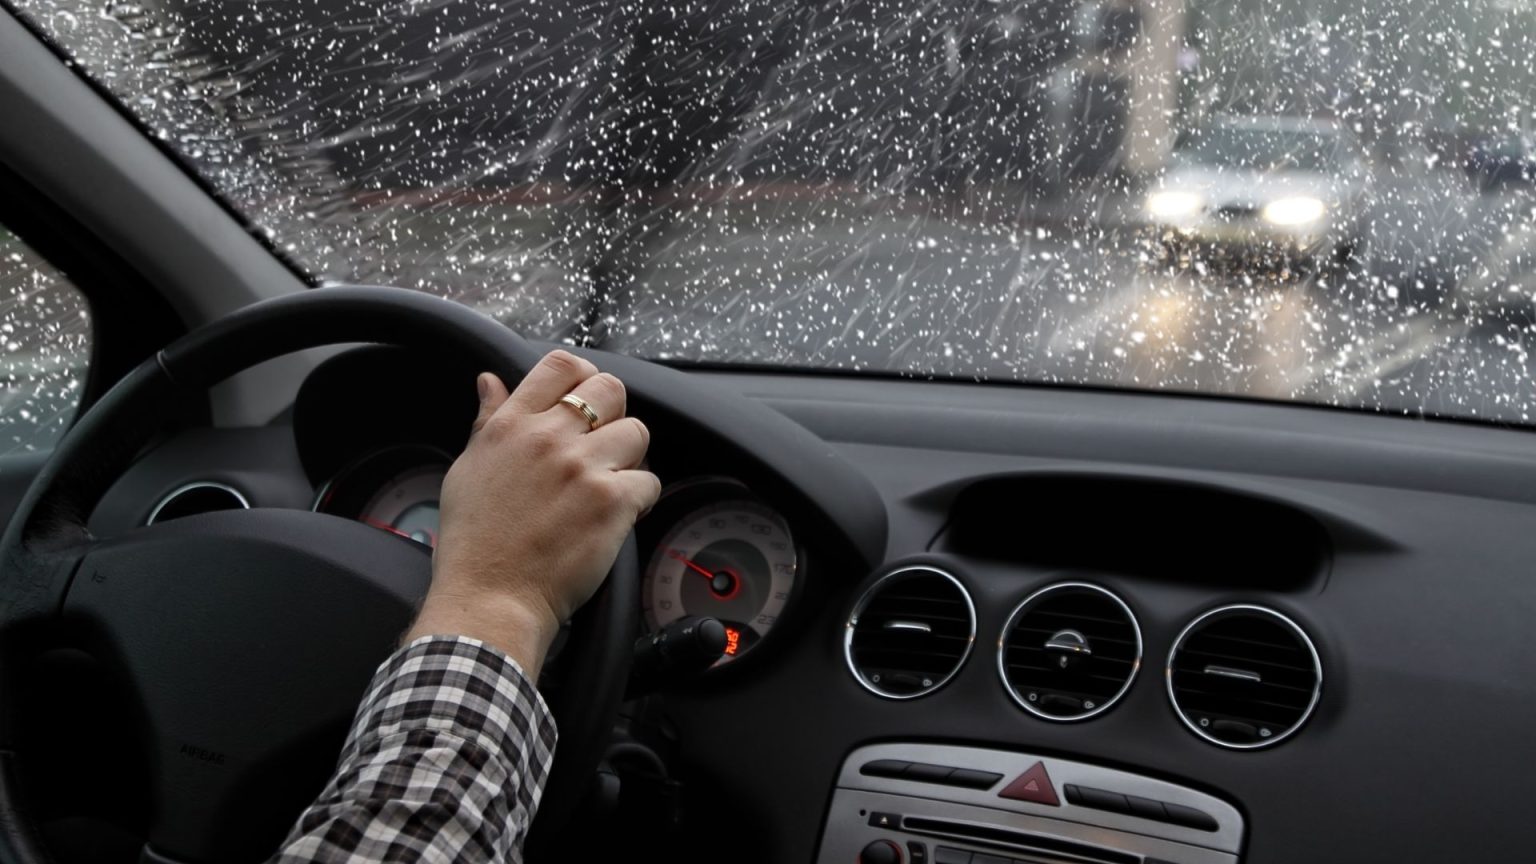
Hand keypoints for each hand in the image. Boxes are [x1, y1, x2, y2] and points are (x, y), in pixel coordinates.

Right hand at [404, 350, 660, 675]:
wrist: (489, 598)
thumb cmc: (475, 543)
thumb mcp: (469, 469)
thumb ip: (488, 420)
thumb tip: (490, 381)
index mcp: (512, 425)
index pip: (561, 366)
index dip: (583, 377)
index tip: (585, 401)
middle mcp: (548, 439)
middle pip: (610, 388)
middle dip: (614, 413)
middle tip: (603, 445)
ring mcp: (583, 468)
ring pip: (637, 432)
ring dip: (630, 457)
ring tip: (611, 483)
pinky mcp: (611, 502)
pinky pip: (649, 480)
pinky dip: (641, 499)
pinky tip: (619, 515)